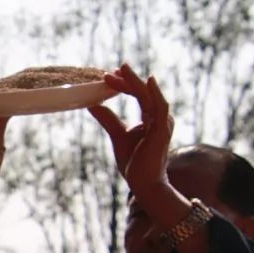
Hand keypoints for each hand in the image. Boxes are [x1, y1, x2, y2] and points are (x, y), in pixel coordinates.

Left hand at [88, 64, 173, 197]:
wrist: (143, 183)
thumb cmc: (134, 162)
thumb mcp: (117, 135)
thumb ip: (108, 118)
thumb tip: (92, 103)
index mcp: (151, 117)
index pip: (138, 95)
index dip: (124, 84)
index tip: (108, 76)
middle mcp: (160, 117)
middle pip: (143, 92)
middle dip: (127, 79)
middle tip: (112, 69)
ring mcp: (162, 123)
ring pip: (149, 96)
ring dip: (135, 82)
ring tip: (122, 69)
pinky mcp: (161, 131)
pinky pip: (159, 107)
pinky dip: (154, 93)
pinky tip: (147, 81)